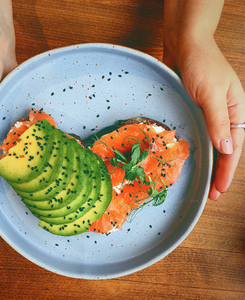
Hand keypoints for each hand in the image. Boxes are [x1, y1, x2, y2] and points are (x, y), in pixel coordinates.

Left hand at [164, 37, 244, 199]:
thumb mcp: (211, 93)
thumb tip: (226, 148)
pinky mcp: (193, 108)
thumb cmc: (201, 63)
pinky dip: (196, 146)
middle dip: (219, 171)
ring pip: (210, 142)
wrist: (184, 43)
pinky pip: (197, 132)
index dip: (227, 170)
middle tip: (211, 193)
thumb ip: (219, 121)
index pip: (233, 146)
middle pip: (224, 148)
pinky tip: (190, 156)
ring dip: (208, 162)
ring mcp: (208, 112)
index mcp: (235, 110)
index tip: (219, 190)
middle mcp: (223, 113)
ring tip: (202, 181)